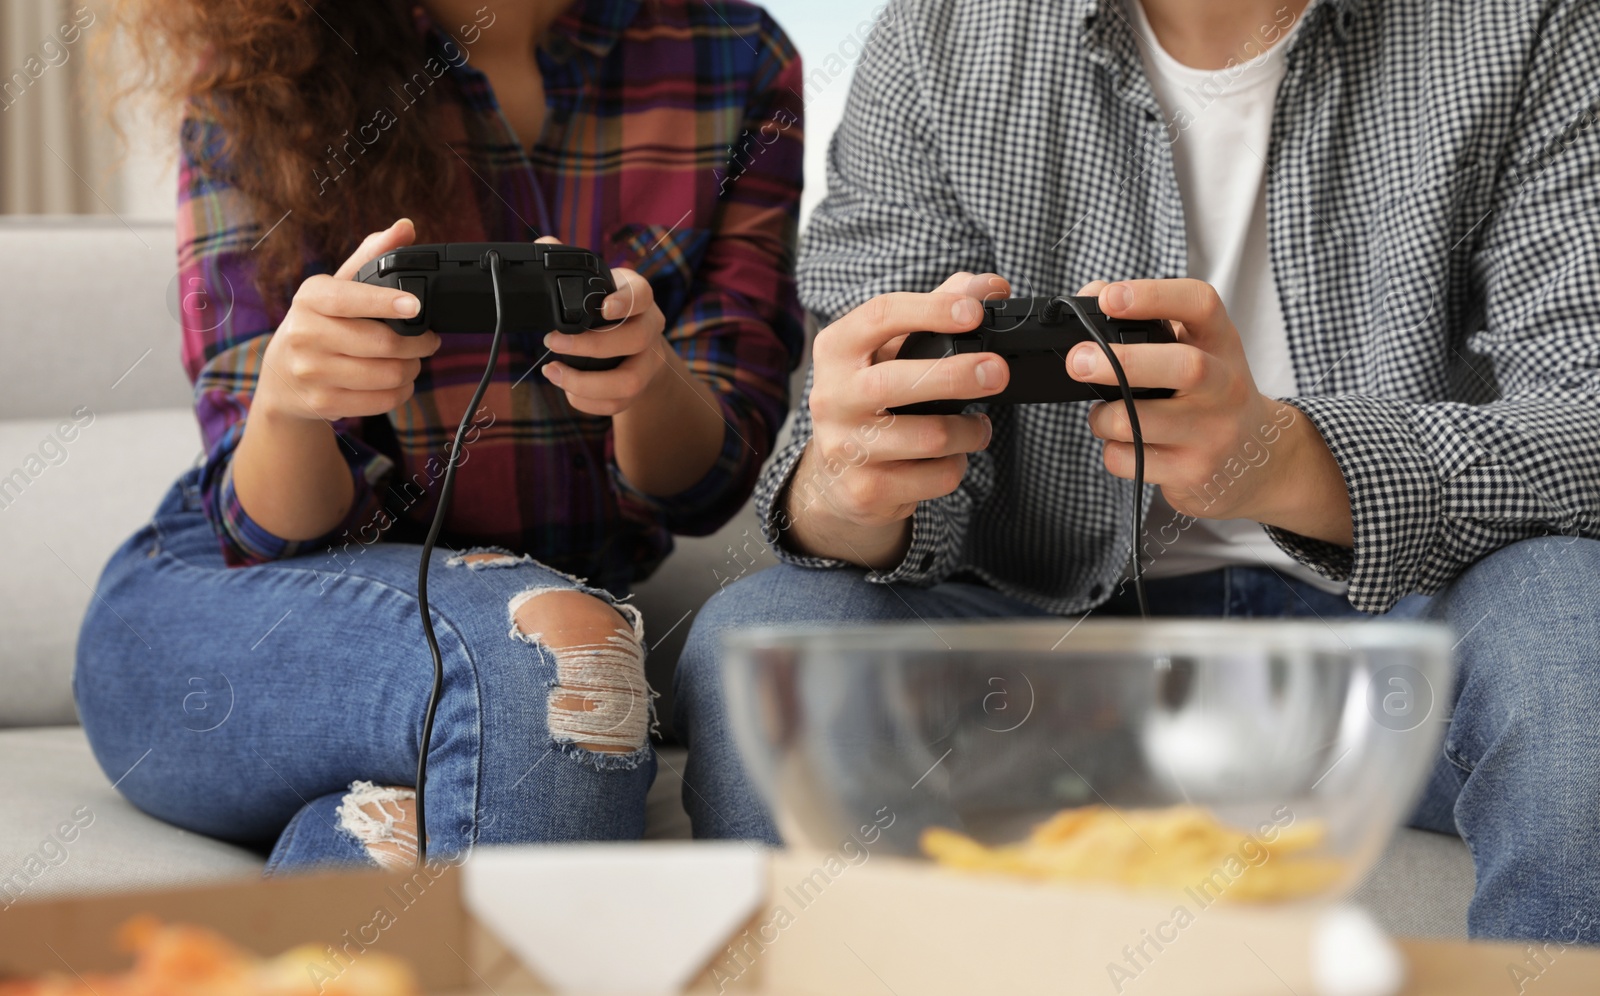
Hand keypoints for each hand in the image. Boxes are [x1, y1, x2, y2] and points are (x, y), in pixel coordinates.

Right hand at [255, 218, 440, 422]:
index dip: (387, 302)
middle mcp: (304, 334)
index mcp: (310, 297)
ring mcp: (311, 372)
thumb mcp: (337, 287)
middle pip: (381, 343)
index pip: (350, 298)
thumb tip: (406, 227)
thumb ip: (372, 256)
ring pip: (386, 375)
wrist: (282, 376)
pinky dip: (401, 392)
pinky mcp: (322, 403)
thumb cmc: (320, 323)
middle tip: (428, 340)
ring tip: (412, 360)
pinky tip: (398, 381)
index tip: (416, 305)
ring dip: (412, 369)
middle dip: (418, 343)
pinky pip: (381, 401)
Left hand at [538, 237, 666, 416]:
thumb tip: (543, 243)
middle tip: (552, 342)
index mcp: (640, 299)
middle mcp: (651, 330)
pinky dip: (589, 402)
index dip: (626, 301)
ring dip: (588, 383)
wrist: (639, 350)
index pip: (643, 295)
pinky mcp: (639, 391)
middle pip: (636, 340)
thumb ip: (569, 263)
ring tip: (553, 372)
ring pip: (631, 382)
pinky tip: (567, 391)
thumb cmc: (609, 311)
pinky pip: (619, 404)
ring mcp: (648, 363)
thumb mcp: (597, 286)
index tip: (602, 307)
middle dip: (591, 345)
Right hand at [782, 272, 1011, 566]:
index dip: (931, 309)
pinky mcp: (866, 490)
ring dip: (970, 432)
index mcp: (836, 349)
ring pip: (928, 438)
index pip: (879, 316)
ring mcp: (844, 447)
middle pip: (897, 382)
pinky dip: (956, 465)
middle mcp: (831, 397)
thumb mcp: (892, 350)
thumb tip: (992, 287)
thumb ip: (940, 310)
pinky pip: (935, 477)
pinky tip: (950, 457)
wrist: (834, 478)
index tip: (975, 311)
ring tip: (978, 426)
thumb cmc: (873, 400)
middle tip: (998, 371)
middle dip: (956, 375)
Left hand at [1067, 279, 1351, 544]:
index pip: (1200, 305)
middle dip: (1122, 362)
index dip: (1154, 296)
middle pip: (1183, 366)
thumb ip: (1147, 320)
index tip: (1110, 298)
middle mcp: (1226, 385)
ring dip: (1103, 417)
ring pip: (1139, 422)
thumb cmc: (1212, 393)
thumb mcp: (1196, 348)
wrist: (1260, 460)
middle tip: (1078, 361)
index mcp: (1220, 342)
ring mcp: (1213, 434)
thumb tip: (1089, 296)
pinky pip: (1130, 461)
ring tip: (1105, 414)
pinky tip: (1126, 445)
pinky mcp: (1194, 474)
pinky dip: (1113, 451)